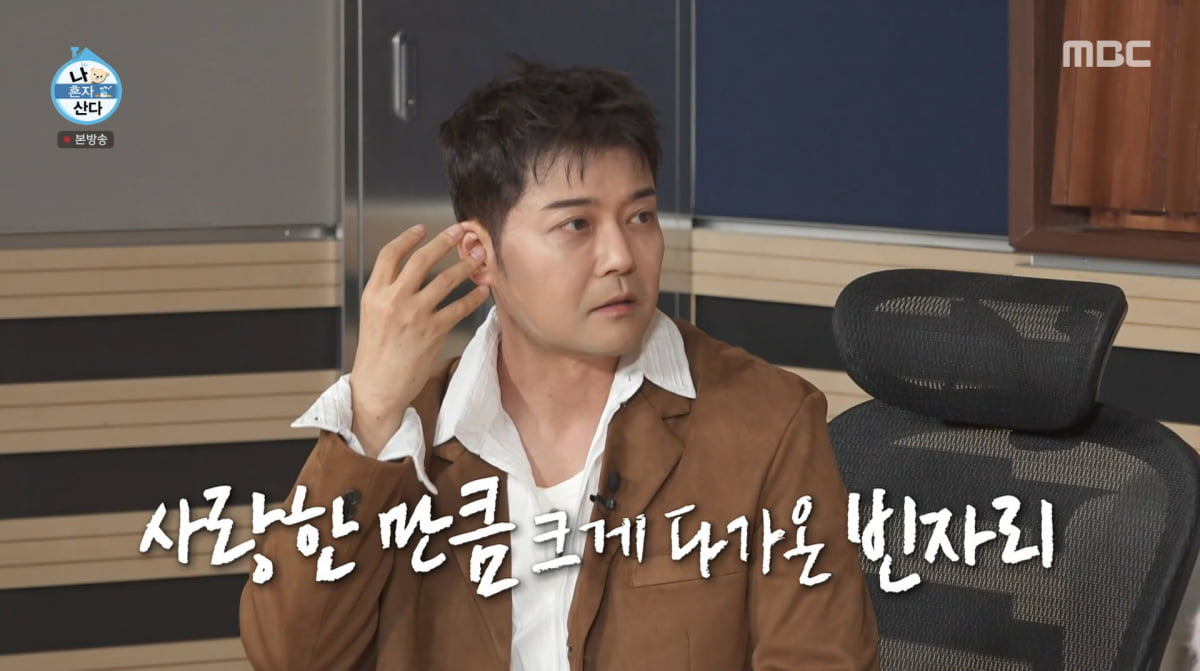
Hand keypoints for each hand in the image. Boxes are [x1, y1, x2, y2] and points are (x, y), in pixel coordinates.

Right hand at [349, 223, 489, 457]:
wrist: (378, 387)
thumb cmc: (376, 354)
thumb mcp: (372, 316)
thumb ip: (388, 292)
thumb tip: (411, 273)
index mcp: (374, 294)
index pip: (389, 254)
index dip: (407, 238)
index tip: (422, 228)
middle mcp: (393, 300)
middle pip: (422, 260)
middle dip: (444, 241)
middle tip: (459, 231)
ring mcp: (414, 315)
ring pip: (446, 280)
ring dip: (466, 266)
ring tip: (478, 258)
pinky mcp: (433, 332)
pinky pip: (459, 307)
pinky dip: (474, 297)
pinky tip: (482, 291)